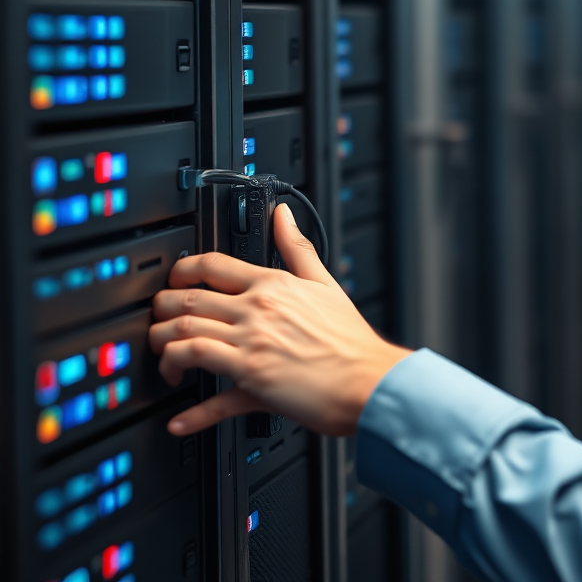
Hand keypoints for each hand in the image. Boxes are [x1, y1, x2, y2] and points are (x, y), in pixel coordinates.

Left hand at [149, 203, 410, 435]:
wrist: (368, 379)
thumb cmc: (350, 338)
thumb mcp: (324, 282)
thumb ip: (297, 247)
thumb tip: (283, 215)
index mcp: (272, 285)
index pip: (211, 266)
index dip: (182, 271)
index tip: (174, 281)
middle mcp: (256, 312)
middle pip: (187, 301)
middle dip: (162, 310)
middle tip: (159, 320)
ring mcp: (251, 347)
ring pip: (184, 339)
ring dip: (164, 349)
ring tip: (165, 360)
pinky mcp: (252, 383)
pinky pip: (208, 396)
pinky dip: (190, 413)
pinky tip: (180, 420)